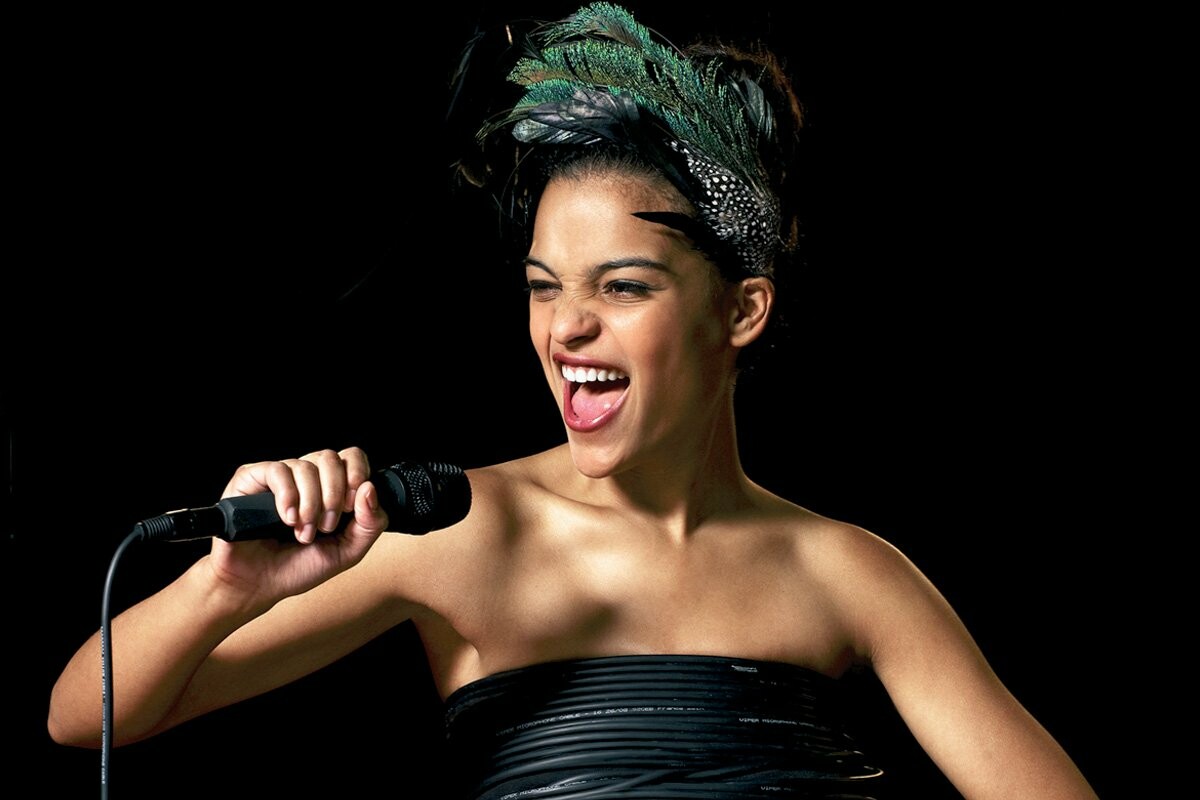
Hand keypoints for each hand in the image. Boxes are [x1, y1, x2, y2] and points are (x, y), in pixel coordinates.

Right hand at [205, 447, 389, 605]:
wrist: (257, 586)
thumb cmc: (299, 567)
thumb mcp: (348, 551)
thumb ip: (371, 523)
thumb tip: (370, 488)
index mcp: (330, 487)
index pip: (351, 457)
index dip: (356, 474)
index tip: (350, 507)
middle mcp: (305, 477)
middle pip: (329, 458)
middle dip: (334, 494)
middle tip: (326, 527)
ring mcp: (279, 476)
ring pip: (305, 466)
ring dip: (310, 504)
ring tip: (303, 533)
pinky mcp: (251, 479)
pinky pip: (277, 470)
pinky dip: (288, 496)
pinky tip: (288, 519)